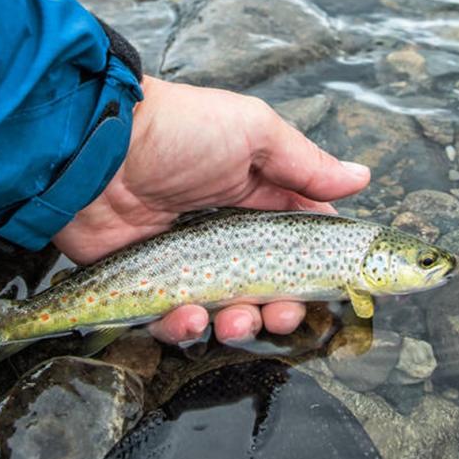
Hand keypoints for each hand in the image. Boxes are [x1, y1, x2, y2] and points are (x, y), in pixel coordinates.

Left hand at [53, 76, 369, 344]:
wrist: (97, 149)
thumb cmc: (179, 130)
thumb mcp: (254, 131)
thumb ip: (307, 164)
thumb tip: (361, 178)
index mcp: (254, 194)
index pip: (299, 239)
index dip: (318, 267)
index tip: (335, 288)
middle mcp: (222, 232)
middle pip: (267, 287)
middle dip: (282, 308)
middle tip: (283, 312)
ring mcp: (184, 261)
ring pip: (225, 311)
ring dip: (238, 325)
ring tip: (233, 318)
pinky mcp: (146, 284)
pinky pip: (173, 321)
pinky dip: (184, 327)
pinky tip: (187, 316)